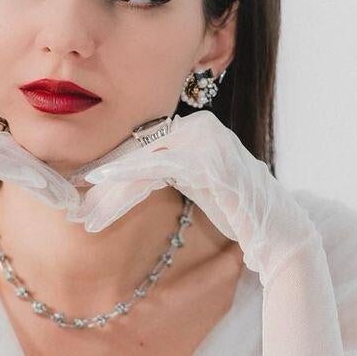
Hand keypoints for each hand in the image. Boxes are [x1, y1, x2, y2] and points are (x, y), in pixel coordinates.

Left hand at [73, 110, 319, 282]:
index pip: (144, 147)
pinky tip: (106, 188)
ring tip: (87, 215)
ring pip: (144, 162)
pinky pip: (159, 168)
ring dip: (112, 191)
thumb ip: (167, 170)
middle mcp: (200, 125)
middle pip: (140, 153)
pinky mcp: (207, 159)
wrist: (278, 230)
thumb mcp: (196, 184)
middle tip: (78, 210)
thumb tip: (122, 176)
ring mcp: (205, 139)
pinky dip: (129, 179)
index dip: (112, 171)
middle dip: (107, 184)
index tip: (84, 193)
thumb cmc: (238, 210)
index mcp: (196, 128)